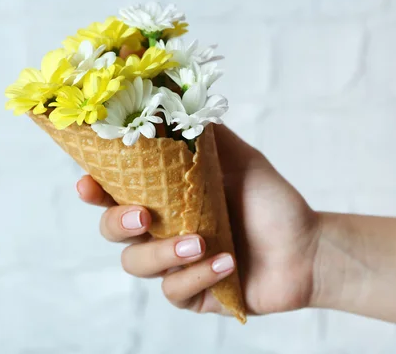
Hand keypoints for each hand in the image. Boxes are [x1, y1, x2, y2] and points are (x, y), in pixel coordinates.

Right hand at [76, 125, 324, 315]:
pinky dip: (199, 275)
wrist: (307, 246)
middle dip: (118, 223)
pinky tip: (226, 262)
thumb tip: (176, 99)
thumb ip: (207, 136)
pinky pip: (175, 291)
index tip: (88, 183)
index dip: (95, 190)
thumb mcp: (241, 160)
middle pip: (113, 231)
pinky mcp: (193, 294)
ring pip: (138, 265)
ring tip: (200, 242)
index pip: (117, 193)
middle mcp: (164, 231)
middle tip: (143, 216)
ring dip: (165, 253)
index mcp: (167, 198)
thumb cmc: (271, 202)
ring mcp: (175, 265)